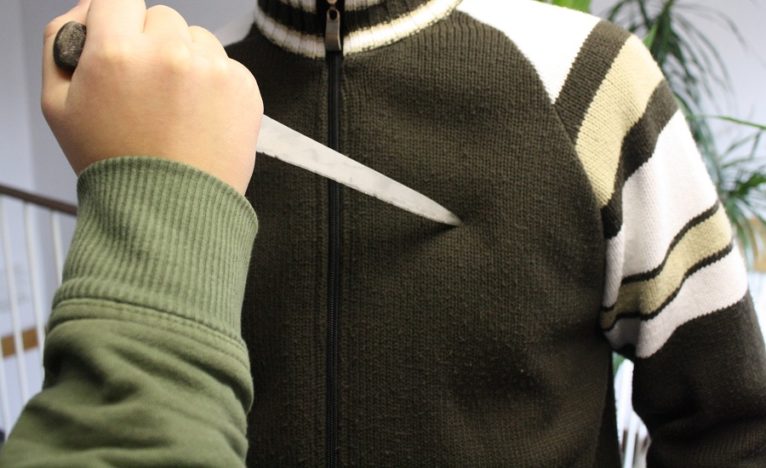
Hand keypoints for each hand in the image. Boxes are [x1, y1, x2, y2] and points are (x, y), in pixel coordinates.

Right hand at [42, 0, 261, 193]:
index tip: (121, 48)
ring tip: (176, 110)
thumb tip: (86, 8)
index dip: (116, 23)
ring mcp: (211, 69)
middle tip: (148, 92)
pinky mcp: (244, 88)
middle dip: (152, 45)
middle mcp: (168, 53)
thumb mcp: (58, 105)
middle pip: (162, 18)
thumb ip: (61, 42)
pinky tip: (201, 118)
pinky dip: (215, 84)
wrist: (169, 211)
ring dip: (187, 62)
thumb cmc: (113, 163)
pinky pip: (226, 65)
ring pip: (197, 39)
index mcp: (117, 52)